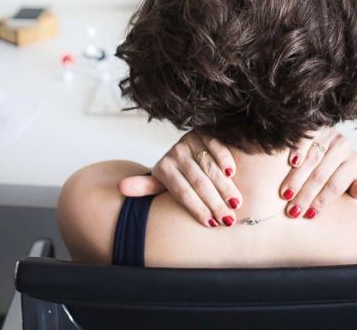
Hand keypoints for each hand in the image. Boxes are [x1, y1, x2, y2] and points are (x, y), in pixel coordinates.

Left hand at [118, 131, 241, 227]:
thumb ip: (145, 187)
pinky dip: (224, 159)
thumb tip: (120, 187)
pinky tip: (232, 173)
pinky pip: (216, 146)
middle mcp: (175, 153)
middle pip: (199, 183)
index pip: (182, 193)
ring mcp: (190, 141)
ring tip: (235, 204)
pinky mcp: (204, 133)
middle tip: (229, 220)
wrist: (185, 147)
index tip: (211, 224)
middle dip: (215, 203)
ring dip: (224, 186)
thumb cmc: (175, 173)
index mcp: (163, 168)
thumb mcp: (160, 181)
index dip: (197, 209)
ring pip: (209, 167)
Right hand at [278, 127, 356, 219]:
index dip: (321, 201)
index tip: (308, 215)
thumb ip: (356, 189)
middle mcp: (343, 145)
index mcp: (353, 161)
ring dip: (297, 178)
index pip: (335, 186)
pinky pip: (304, 140)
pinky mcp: (315, 126)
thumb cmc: (337, 170)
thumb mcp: (349, 181)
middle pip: (321, 175)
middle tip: (292, 211)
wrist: (333, 142)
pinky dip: (298, 151)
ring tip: (285, 194)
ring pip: (311, 159)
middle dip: (305, 195)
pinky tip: (291, 163)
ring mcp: (329, 134)